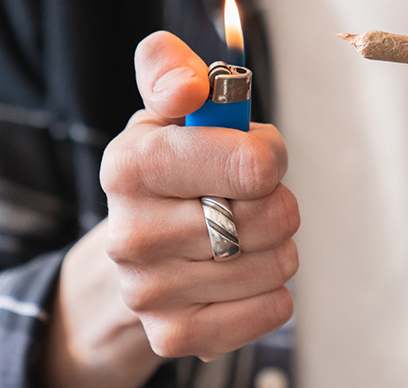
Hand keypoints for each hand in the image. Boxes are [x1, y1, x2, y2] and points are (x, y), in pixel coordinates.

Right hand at [101, 31, 299, 360]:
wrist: (137, 255)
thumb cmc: (169, 173)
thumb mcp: (163, 113)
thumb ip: (170, 71)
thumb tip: (189, 85)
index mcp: (129, 166)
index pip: (251, 165)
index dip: (270, 156)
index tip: (256, 155)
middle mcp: (130, 234)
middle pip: (271, 216)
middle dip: (276, 201)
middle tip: (248, 199)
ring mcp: (150, 292)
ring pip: (277, 264)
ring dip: (277, 247)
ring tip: (242, 237)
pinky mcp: (176, 336)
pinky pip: (272, 311)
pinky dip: (273, 292)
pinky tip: (241, 277)